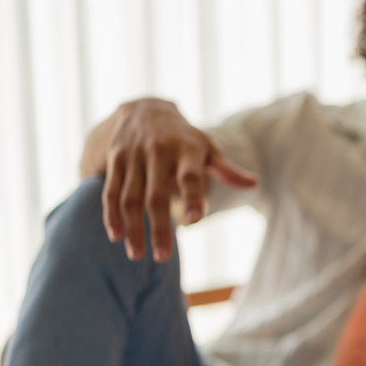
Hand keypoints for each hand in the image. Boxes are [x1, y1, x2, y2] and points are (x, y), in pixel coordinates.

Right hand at [102, 98, 256, 262]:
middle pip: (156, 195)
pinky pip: (110, 191)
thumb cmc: (184, 136)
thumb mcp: (207, 147)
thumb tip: (254, 183)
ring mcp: (133, 156)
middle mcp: (157, 152)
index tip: (195, 221)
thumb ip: (227, 169)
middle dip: (159, 227)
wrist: (144, 107)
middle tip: (163, 257)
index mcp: (186, 149)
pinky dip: (111, 215)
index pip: (190, 175)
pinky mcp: (115, 160)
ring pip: (130, 197)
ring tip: (137, 255)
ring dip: (132, 228)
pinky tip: (116, 237)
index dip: (192, 197)